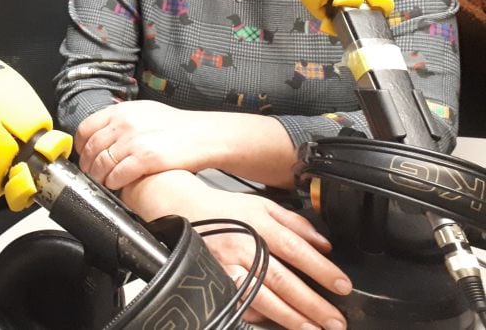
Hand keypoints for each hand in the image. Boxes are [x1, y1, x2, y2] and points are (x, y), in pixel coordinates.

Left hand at [76, 100, 298, 189]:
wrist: (204, 135)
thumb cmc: (176, 126)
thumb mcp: (144, 112)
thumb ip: (122, 120)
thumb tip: (102, 133)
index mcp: (121, 111)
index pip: (86, 128)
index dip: (80, 145)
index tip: (82, 155)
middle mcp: (124, 124)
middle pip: (91, 148)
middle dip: (87, 165)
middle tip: (90, 174)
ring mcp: (134, 141)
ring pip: (101, 164)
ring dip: (98, 177)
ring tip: (102, 182)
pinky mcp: (146, 159)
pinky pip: (118, 175)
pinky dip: (113, 183)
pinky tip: (116, 185)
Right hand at [126, 171, 351, 329]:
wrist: (178, 207)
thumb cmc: (221, 208)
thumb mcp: (261, 205)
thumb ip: (295, 223)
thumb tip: (324, 244)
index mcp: (259, 224)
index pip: (297, 250)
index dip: (322, 270)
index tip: (343, 286)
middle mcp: (244, 246)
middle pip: (283, 279)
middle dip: (312, 303)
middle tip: (335, 320)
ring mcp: (226, 265)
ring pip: (261, 296)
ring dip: (290, 316)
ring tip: (312, 329)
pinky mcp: (212, 278)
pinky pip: (237, 302)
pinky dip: (257, 316)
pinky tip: (275, 325)